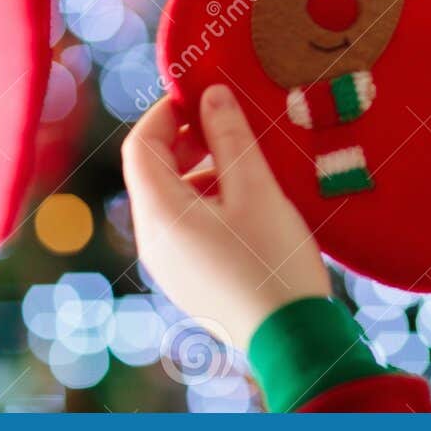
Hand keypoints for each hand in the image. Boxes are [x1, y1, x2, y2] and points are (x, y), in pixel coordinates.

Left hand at [121, 85, 329, 350]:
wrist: (290, 335)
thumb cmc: (272, 258)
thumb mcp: (256, 189)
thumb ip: (229, 138)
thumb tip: (211, 96)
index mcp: (160, 212)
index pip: (140, 146)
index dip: (166, 112)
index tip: (204, 95)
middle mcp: (151, 239)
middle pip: (151, 173)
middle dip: (185, 141)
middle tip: (228, 124)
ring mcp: (168, 263)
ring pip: (170, 199)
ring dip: (200, 171)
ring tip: (246, 164)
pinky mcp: (188, 278)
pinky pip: (184, 225)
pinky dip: (206, 200)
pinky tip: (247, 202)